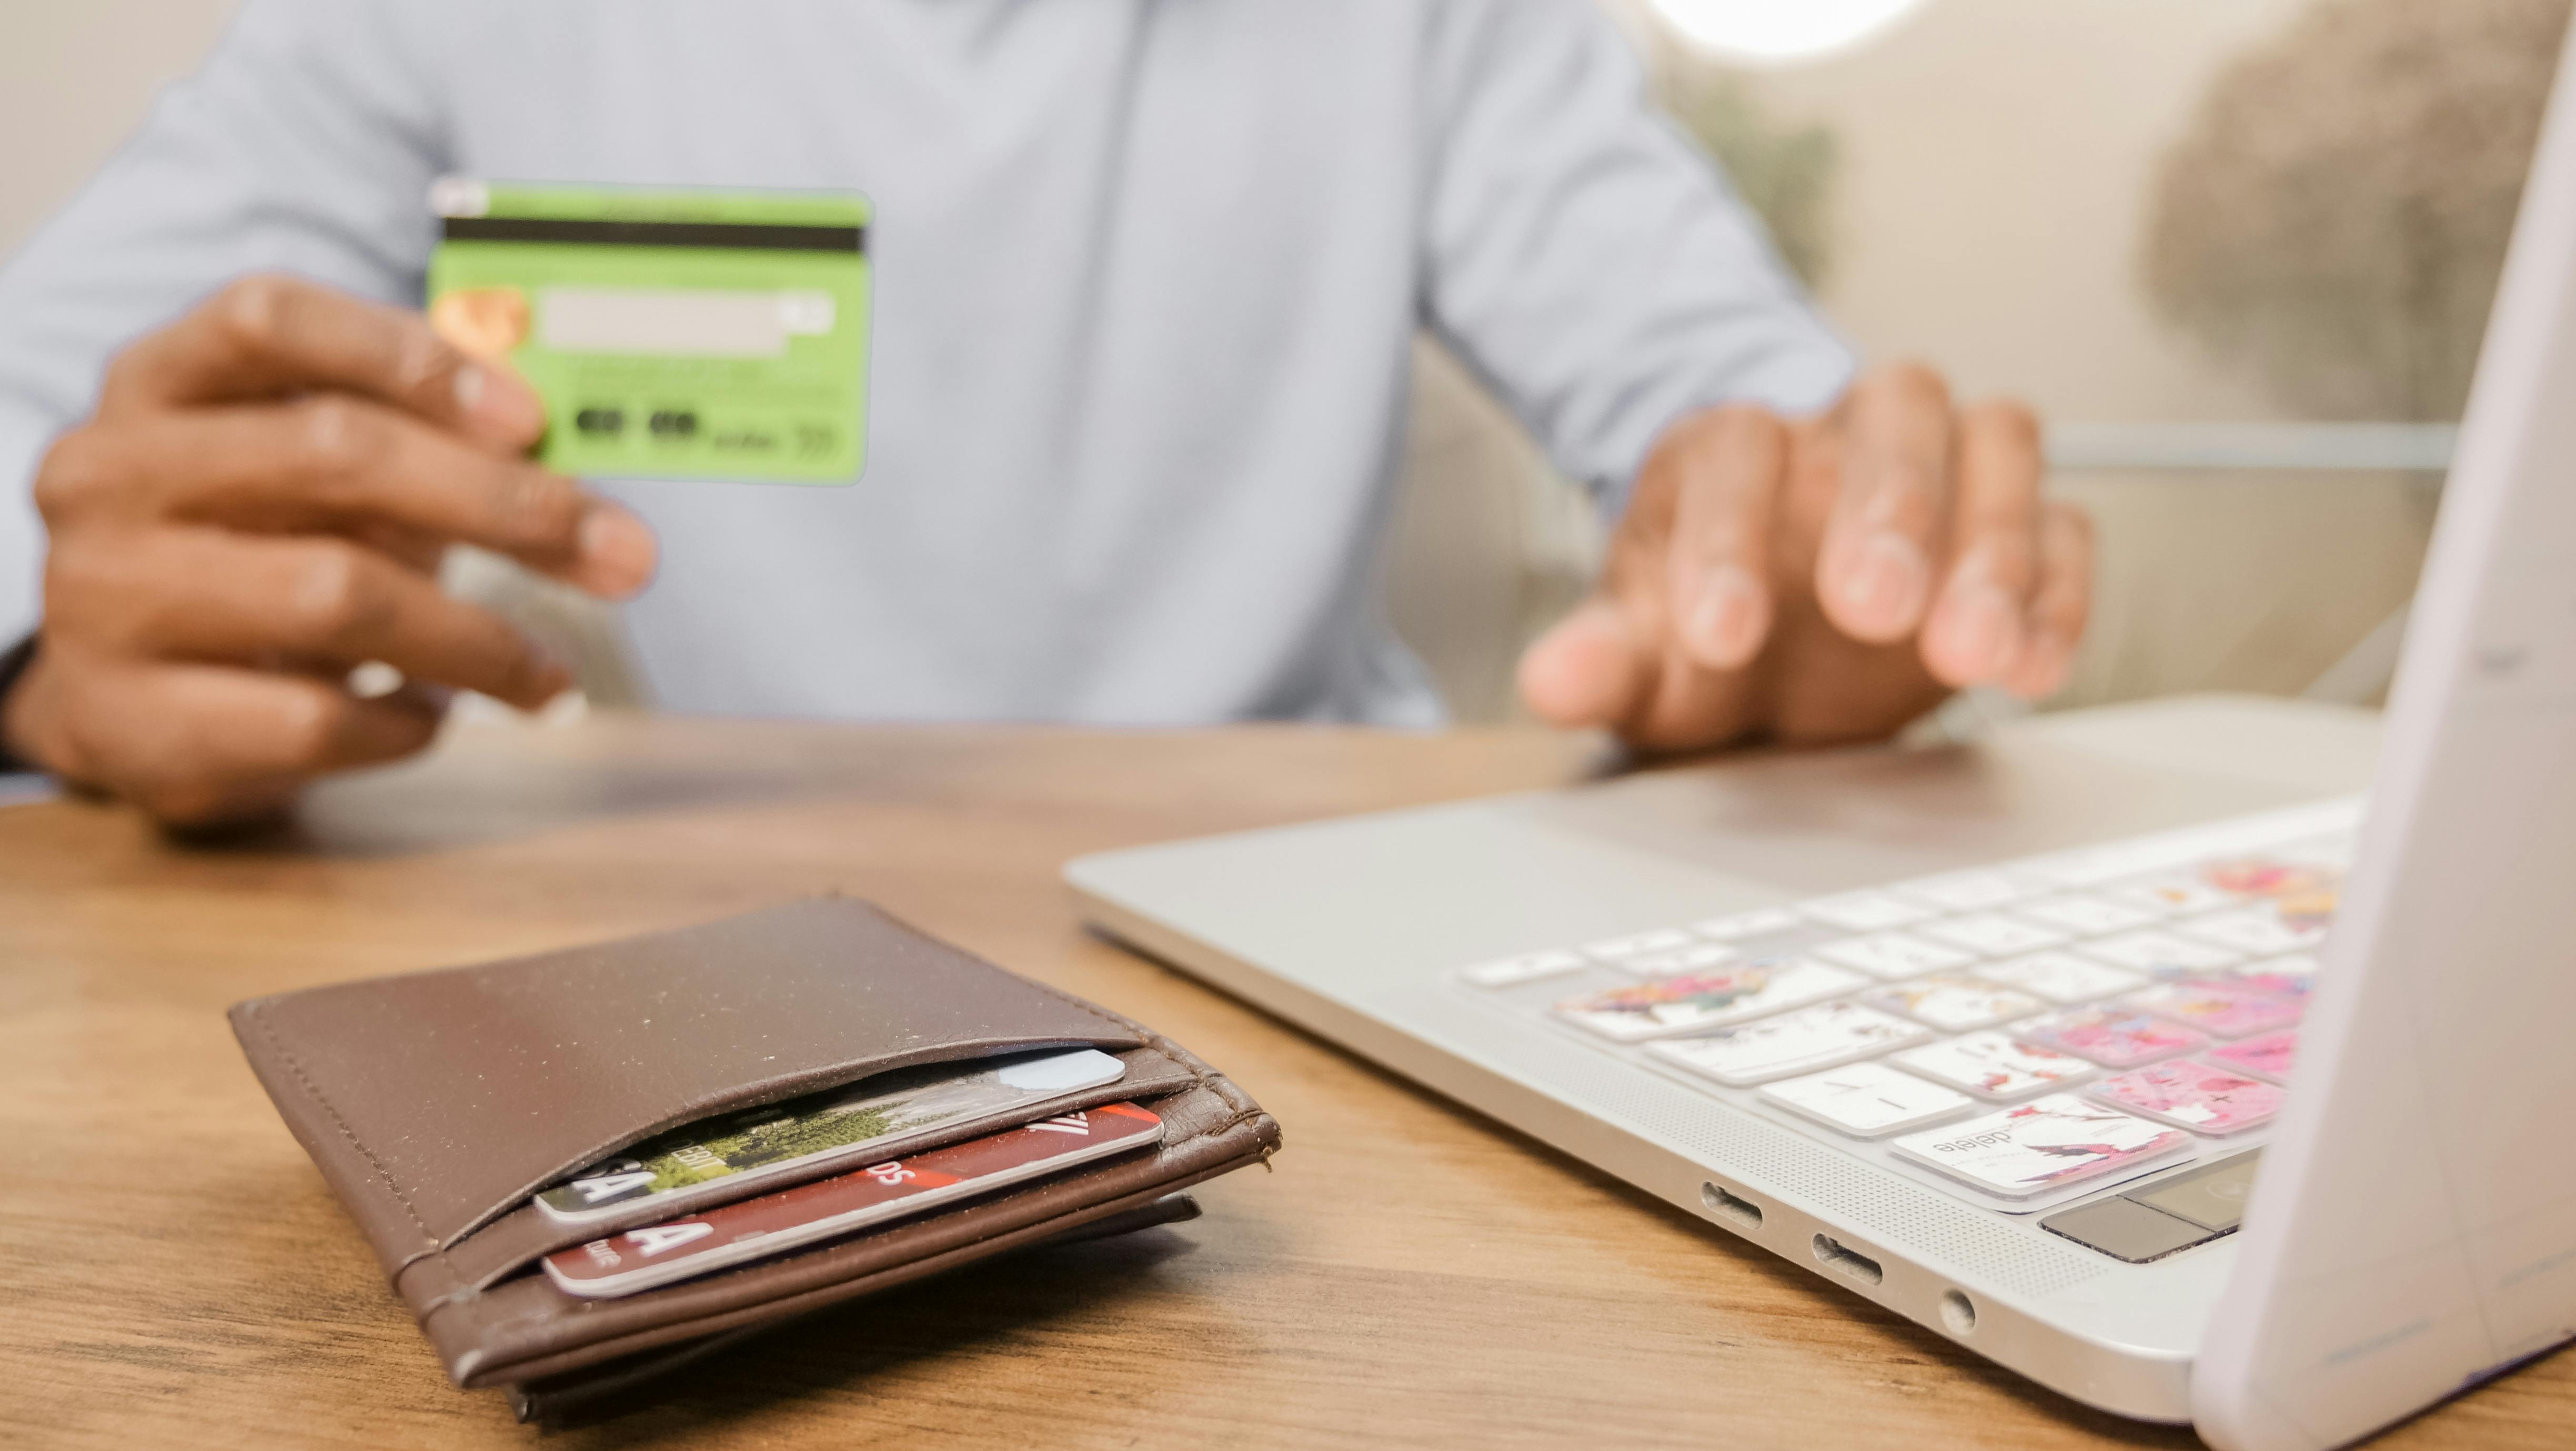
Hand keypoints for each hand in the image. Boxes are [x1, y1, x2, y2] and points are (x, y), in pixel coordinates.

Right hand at [0, 274, 657, 827]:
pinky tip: (433, 718)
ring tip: (545, 676)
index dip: (413, 358)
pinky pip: (313, 720)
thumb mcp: (323, 480)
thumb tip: (582, 488)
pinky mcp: (130, 723)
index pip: (271, 318)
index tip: (533, 420)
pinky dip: (404, 724)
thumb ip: (430, 450)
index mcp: (159, 382)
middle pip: (331, 452)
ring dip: (477, 640)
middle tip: (623, 556)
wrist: (119, 696)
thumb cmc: (253, 557)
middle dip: (503, 504)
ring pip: (336, 594)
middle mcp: (110, 474)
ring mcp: (105, 599)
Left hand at [1516, 362, 2091, 750]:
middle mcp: (1846, 433)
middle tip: (1872, 609)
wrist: (1776, 638)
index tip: (1718, 638)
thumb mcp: (1641, 656)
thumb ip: (1601, 662)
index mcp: (1734, 447)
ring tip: (1971, 656)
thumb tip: (1551, 683)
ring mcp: (1945, 467)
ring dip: (1992, 549)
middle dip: (1888, 509)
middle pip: (1889, 418)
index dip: (1726, 542)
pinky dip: (2058, 592)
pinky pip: (2065, 524)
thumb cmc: (1702, 632)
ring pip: (1995, 446)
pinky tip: (2033, 668)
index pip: (1736, 452)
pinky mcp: (2022, 524)